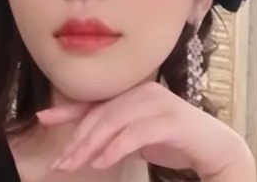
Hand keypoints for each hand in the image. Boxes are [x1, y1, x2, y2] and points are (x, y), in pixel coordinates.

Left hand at [37, 82, 255, 180]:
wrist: (214, 146)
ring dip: (91, 146)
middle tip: (60, 163)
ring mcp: (158, 103)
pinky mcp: (171, 119)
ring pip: (114, 122)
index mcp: (133, 91)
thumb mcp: (133, 135)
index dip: (67, 110)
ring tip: (75, 165)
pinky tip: (101, 163)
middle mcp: (143, 91)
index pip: (95, 101)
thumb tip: (81, 143)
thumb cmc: (171, 139)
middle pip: (100, 114)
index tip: (42, 119)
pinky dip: (116, 148)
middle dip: (77, 140)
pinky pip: (136, 133)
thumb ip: (110, 132)